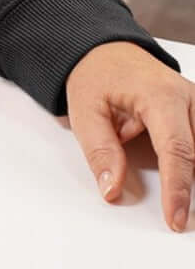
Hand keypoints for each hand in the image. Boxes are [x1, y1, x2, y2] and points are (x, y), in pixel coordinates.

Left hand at [66, 41, 194, 231]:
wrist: (105, 50)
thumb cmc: (96, 75)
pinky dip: (190, 159)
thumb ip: (100, 150)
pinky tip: (183, 177)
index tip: (175, 218)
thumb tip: (113, 189)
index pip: (177, 151)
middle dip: (192, 184)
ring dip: (189, 170)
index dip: (178, 189)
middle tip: (181, 217)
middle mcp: (188, 97)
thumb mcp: (84, 110)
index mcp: (160, 95)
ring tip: (170, 186)